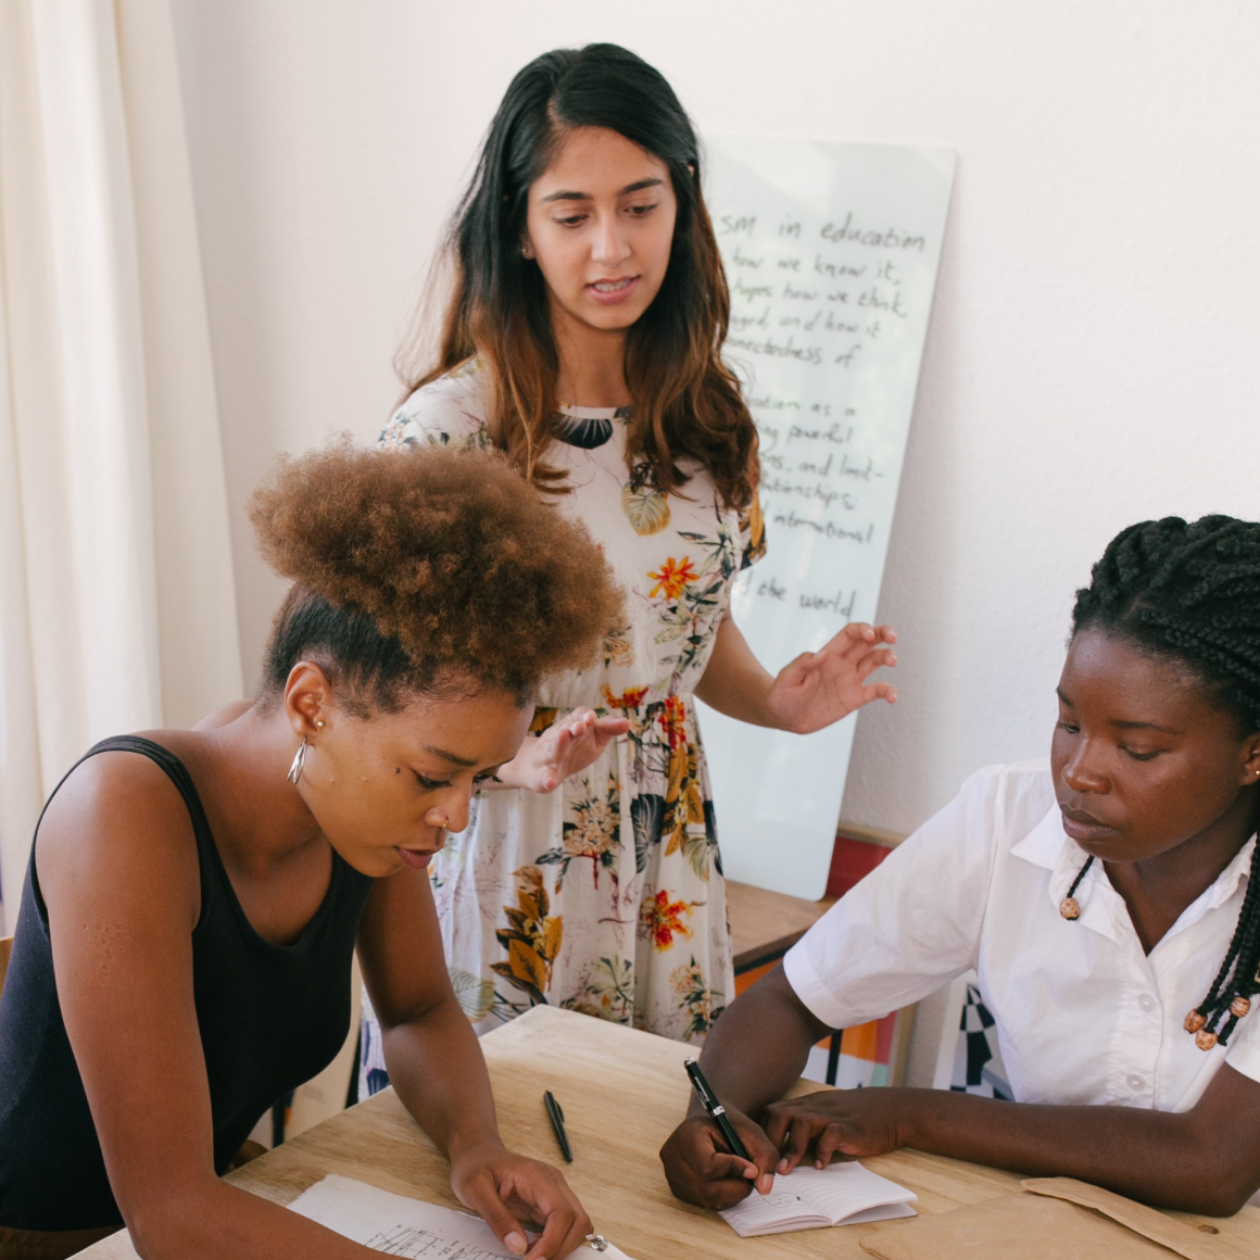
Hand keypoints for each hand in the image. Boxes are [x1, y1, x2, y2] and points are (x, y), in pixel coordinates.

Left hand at [451, 1143, 592, 1258]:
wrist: (478, 1155)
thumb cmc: (476, 1167)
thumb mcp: (476, 1191)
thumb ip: (497, 1218)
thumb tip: (519, 1247)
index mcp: (537, 1176)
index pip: (561, 1212)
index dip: (552, 1242)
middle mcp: (553, 1183)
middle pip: (578, 1220)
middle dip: (561, 1248)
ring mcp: (555, 1192)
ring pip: (579, 1225)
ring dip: (562, 1247)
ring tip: (534, 1255)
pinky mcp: (551, 1203)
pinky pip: (567, 1226)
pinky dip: (558, 1243)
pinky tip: (537, 1248)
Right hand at [494, 708, 630, 793]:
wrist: (538, 767)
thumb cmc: (573, 749)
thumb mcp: (593, 738)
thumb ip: (608, 729)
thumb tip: (627, 723)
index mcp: (573, 727)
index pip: (579, 716)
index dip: (585, 716)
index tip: (592, 718)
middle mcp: (559, 738)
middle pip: (565, 729)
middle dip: (572, 726)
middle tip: (580, 727)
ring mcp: (549, 756)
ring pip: (552, 748)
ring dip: (558, 743)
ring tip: (563, 736)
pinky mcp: (542, 775)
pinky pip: (544, 776)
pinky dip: (547, 779)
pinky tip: (551, 782)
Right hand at [659, 1109, 778, 1209]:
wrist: (711, 1123)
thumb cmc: (731, 1125)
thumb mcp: (752, 1131)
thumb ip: (765, 1156)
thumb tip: (764, 1189)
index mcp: (687, 1135)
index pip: (708, 1166)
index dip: (734, 1170)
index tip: (753, 1168)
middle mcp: (673, 1156)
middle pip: (708, 1188)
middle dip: (736, 1186)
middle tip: (751, 1176)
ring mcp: (672, 1175)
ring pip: (708, 1199)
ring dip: (732, 1193)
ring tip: (740, 1176)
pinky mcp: (678, 1189)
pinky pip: (705, 1203)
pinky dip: (723, 1197)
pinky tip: (728, 1181)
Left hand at [762, 1088, 906, 1172]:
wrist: (892, 1109)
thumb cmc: (856, 1117)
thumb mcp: (825, 1117)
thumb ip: (805, 1129)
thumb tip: (780, 1155)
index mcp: (806, 1105)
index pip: (771, 1112)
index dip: (760, 1133)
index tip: (755, 1156)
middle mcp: (815, 1107)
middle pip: (779, 1114)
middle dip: (768, 1141)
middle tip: (765, 1168)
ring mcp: (832, 1115)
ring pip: (802, 1121)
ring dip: (790, 1147)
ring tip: (786, 1170)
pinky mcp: (851, 1127)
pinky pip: (832, 1134)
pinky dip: (823, 1150)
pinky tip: (821, 1166)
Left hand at [767, 623, 896, 734]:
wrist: (782, 716)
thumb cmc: (782, 693)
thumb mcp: (787, 677)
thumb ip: (803, 664)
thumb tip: (822, 654)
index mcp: (828, 654)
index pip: (850, 634)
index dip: (862, 629)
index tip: (870, 634)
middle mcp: (843, 663)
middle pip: (868, 642)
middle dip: (883, 634)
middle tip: (893, 637)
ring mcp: (850, 680)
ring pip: (875, 662)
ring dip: (887, 657)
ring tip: (893, 660)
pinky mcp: (854, 699)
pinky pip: (876, 691)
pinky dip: (887, 691)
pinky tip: (893, 697)